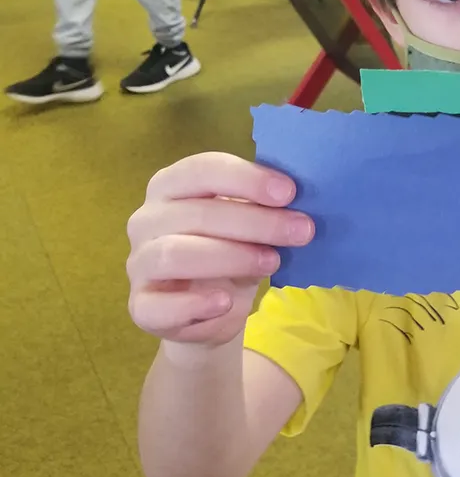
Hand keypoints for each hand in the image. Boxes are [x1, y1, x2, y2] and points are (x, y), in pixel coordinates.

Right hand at [126, 152, 314, 347]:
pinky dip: (195, 304)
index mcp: (172, 185)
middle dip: (256, 221)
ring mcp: (139, 262)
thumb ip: (265, 206)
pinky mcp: (141, 306)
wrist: (214, 307)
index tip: (289, 192)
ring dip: (231, 257)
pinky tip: (226, 302)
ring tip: (272, 261)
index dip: (247, 178)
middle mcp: (147, 219)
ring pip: (175, 254)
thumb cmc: (233, 250)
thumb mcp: (250, 224)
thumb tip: (302, 197)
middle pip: (197, 213)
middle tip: (301, 231)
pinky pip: (159, 306)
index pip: (203, 169)